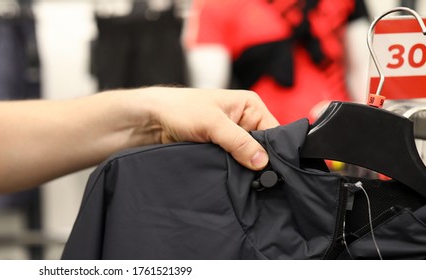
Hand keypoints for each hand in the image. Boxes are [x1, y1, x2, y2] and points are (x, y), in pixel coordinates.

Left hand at [139, 87, 278, 169]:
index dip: (274, 152)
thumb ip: (238, 142)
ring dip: (242, 170)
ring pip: (247, 160)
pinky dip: (231, 173)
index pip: (274, 132)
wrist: (151, 121)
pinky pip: (233, 166)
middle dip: (257, 163)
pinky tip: (230, 180)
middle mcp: (244, 121)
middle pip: (263, 148)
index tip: (272, 172)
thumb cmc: (179, 109)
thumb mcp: (212, 124)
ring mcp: (232, 138)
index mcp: (250, 106)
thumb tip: (261, 162)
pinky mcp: (220, 151)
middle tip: (257, 180)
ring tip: (241, 180)